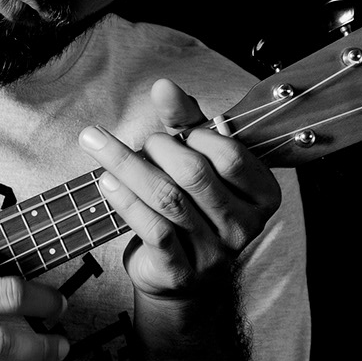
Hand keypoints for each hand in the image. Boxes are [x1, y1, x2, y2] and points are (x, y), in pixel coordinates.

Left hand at [83, 75, 279, 300]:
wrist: (180, 274)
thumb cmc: (191, 205)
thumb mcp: (197, 160)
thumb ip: (186, 122)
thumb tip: (164, 86)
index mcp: (262, 193)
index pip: (229, 155)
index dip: (194, 135)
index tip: (170, 133)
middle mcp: (246, 225)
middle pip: (193, 174)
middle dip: (157, 149)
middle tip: (140, 143)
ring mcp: (216, 252)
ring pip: (168, 200)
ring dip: (128, 166)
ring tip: (98, 145)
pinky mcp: (182, 270)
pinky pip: (153, 229)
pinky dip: (125, 201)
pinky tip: (106, 181)